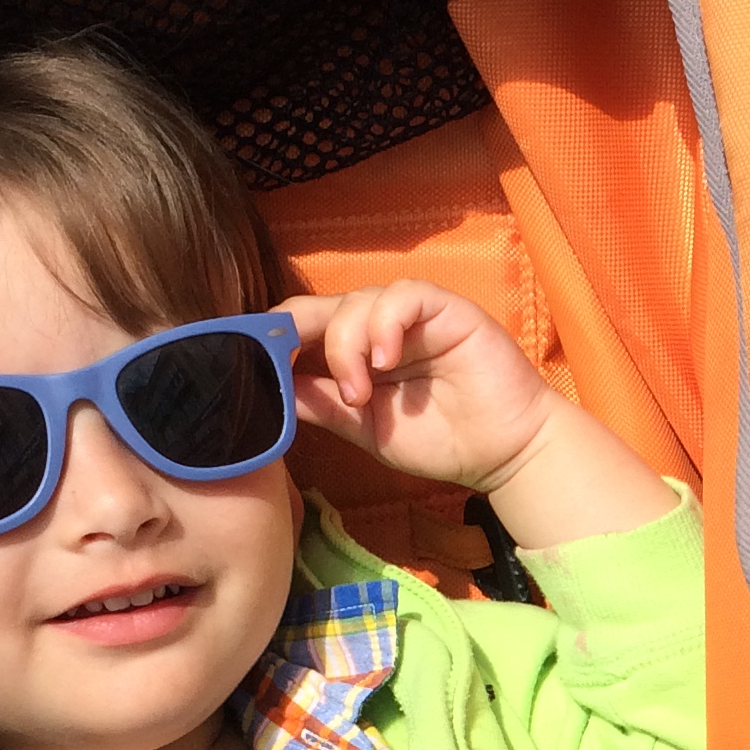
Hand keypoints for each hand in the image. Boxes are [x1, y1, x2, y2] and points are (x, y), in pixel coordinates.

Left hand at [288, 282, 559, 501]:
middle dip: (297, 338)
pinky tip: (387, 360)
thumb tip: (267, 391)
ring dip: (346, 348)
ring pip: (355, 301)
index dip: (271, 339)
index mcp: (354, 351)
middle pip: (316, 309)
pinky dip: (384, 324)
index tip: (248, 365)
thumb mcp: (366, 428)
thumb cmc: (441, 440)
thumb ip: (323, 405)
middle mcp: (377, 326)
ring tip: (362, 394)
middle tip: (297, 375)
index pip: (300, 327)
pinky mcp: (444, 307)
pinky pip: (401, 295)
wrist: (501, 453)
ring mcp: (410, 315)